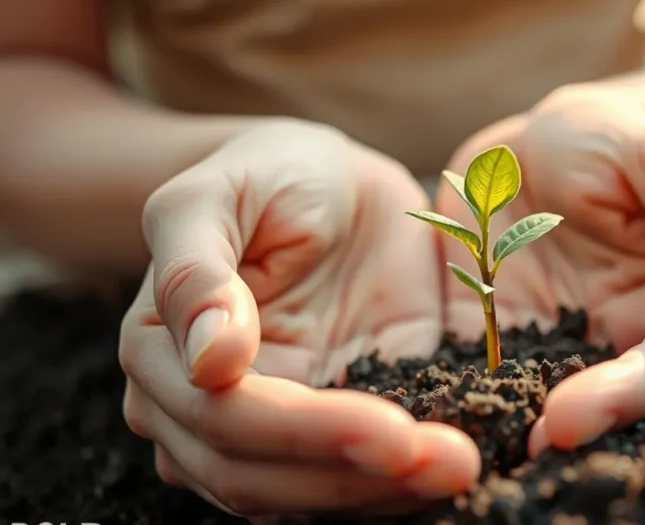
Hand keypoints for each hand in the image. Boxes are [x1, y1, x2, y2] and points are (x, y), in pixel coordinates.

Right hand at [119, 119, 479, 516]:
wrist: (328, 182)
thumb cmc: (266, 173)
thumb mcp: (217, 193)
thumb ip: (196, 272)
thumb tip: (210, 365)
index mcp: (161, 354)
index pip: (228, 420)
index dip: (309, 434)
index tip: (394, 433)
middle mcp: (200, 410)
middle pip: (265, 479)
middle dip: (357, 479)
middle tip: (451, 464)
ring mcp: (267, 429)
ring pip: (309, 497)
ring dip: (386, 494)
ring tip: (462, 469)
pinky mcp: (329, 428)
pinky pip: (354, 479)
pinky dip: (399, 485)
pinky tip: (452, 469)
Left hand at [437, 85, 644, 453]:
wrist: (550, 139)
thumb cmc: (626, 141)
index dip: (636, 393)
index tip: (578, 410)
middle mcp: (626, 338)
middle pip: (620, 401)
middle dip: (582, 423)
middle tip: (535, 443)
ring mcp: (559, 342)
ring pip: (549, 399)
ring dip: (521, 423)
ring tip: (481, 444)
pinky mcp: (500, 334)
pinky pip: (484, 372)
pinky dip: (465, 394)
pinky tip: (436, 411)